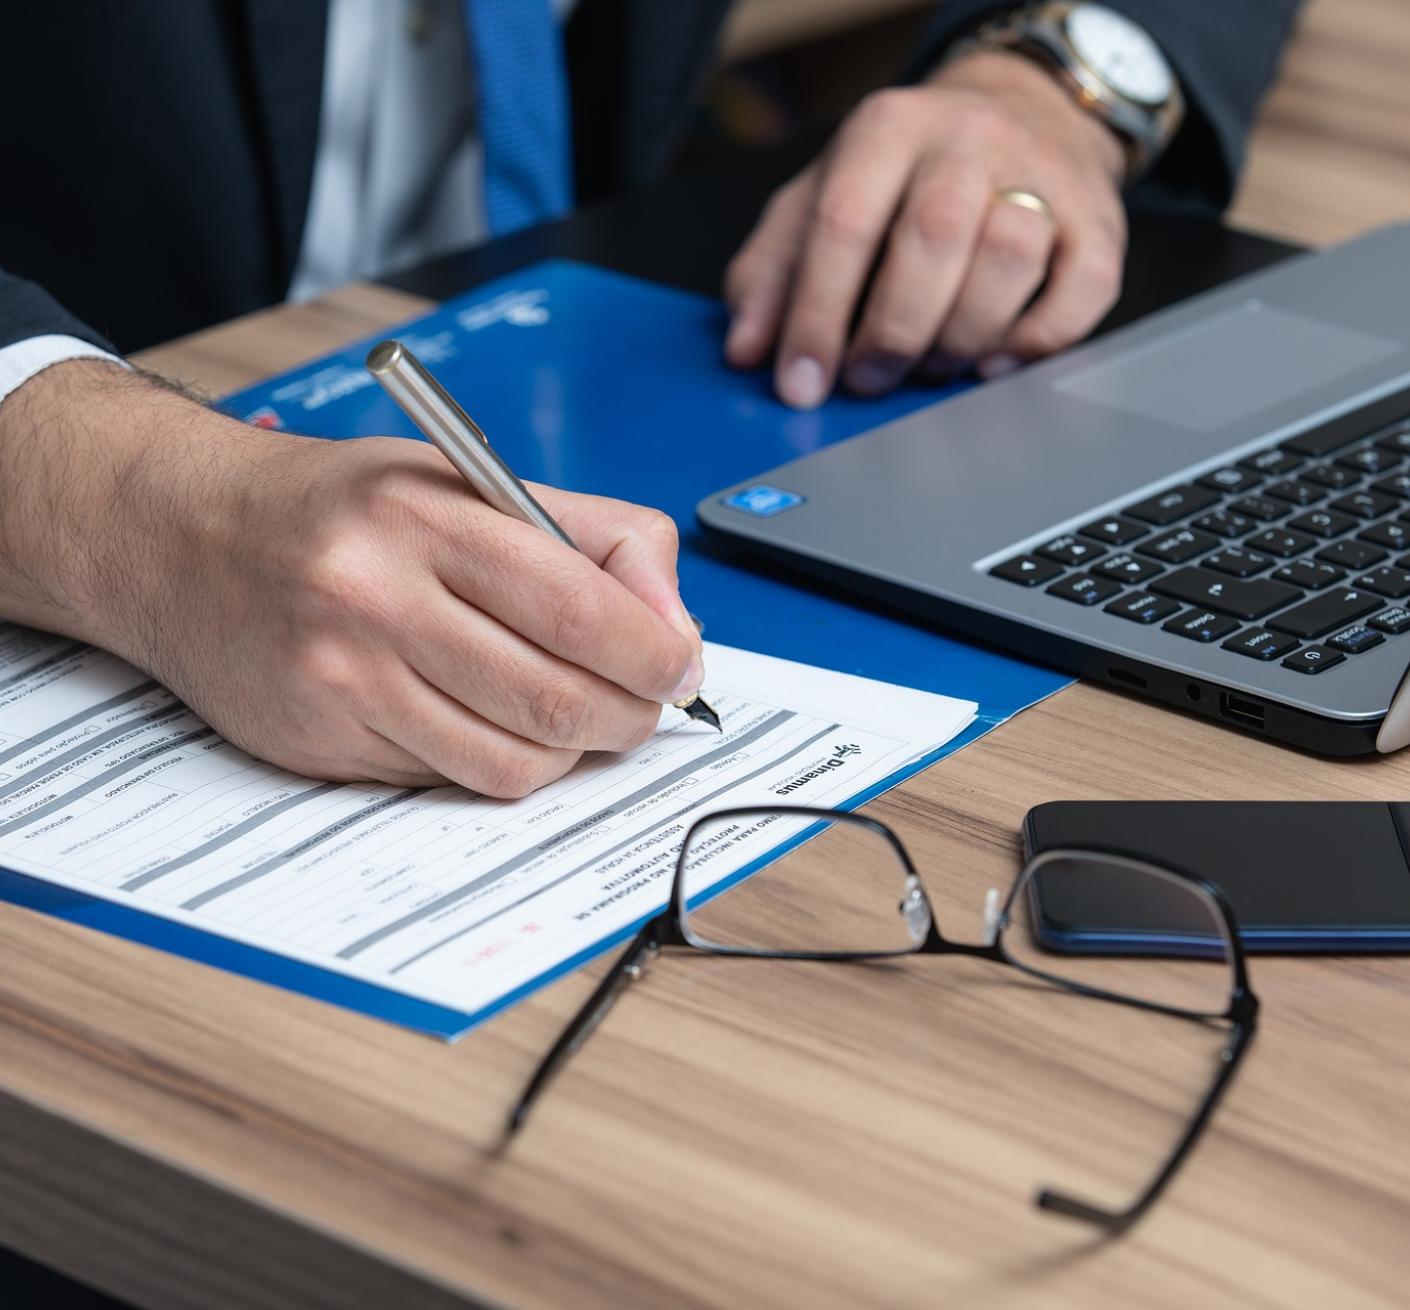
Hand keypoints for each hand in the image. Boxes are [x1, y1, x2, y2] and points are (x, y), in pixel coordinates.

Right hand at [0, 362, 701, 797]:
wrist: (185, 538)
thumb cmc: (347, 509)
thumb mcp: (471, 481)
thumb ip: (592, 536)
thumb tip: (674, 623)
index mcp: (428, 519)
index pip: (580, 610)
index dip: (655, 653)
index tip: (680, 666)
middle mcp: (378, 600)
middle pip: (556, 700)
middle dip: (630, 714)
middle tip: (644, 702)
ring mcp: (344, 681)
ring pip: (512, 762)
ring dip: (571, 751)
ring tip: (574, 714)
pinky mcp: (321, 743)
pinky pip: (451, 781)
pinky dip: (499, 764)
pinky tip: (494, 723)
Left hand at [724, 51, 1128, 406]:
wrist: (1022, 114)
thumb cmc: (905, 177)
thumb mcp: (820, 198)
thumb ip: (772, 271)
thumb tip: (747, 350)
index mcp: (886, 129)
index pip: (844, 222)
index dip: (816, 315)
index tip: (800, 383)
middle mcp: (969, 140)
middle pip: (934, 235)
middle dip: (892, 330)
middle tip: (869, 378)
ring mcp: (1044, 176)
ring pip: (1009, 258)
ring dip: (959, 337)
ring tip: (927, 366)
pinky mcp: (1100, 222)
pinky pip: (1082, 292)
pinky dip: (1034, 342)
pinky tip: (991, 362)